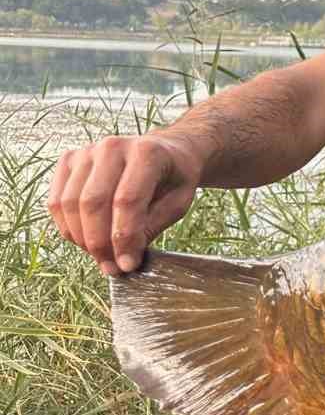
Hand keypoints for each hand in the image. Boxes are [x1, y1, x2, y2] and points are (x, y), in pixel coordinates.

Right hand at [48, 134, 204, 275]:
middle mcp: (113, 147)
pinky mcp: (69, 160)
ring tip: (101, 256)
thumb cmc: (174, 179)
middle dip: (99, 243)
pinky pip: (56, 201)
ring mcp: (86, 151)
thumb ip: (151, 228)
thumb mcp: (178, 203)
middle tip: (111, 267)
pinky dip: (67, 227)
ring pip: (70, 204)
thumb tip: (124, 260)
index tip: (127, 265)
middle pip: (93, 202)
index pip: (127, 200)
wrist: (165, 152)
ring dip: (81, 238)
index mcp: (147, 152)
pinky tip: (85, 240)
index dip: (124, 238)